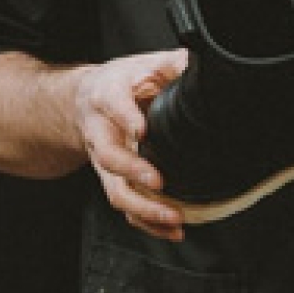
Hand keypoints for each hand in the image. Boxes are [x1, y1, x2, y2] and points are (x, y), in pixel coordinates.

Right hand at [73, 50, 189, 241]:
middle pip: (108, 157)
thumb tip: (205, 66)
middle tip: (158, 181)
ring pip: (115, 190)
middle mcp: (100, 133)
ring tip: (173, 217)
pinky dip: (148, 223)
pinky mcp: (114, 181)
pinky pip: (127, 207)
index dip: (125, 117)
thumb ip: (174, 65)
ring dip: (143, 208)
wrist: (87, 100)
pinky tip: (172, 229)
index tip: (142, 130)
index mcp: (107, 96)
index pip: (112, 105)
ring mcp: (105, 162)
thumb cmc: (121, 83)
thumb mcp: (145, 63)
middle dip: (132, 171)